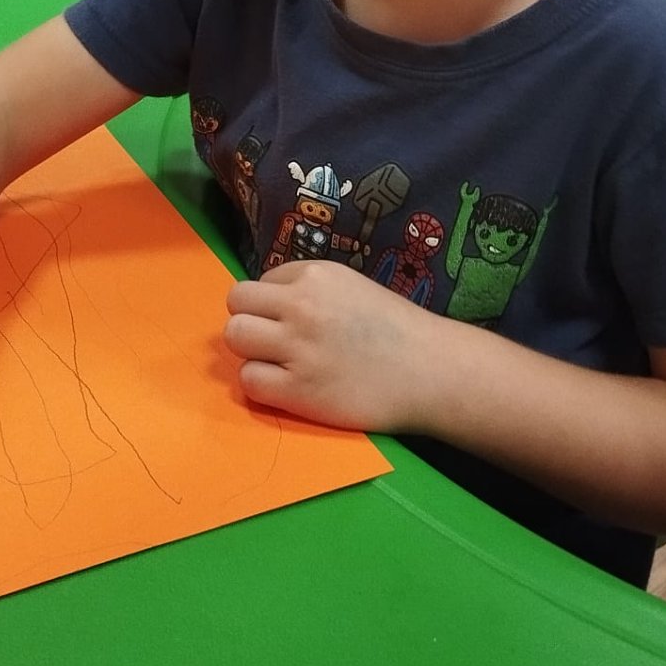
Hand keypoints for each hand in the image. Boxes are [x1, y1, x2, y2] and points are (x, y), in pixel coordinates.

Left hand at [223, 261, 435, 432]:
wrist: (430, 371)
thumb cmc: (394, 329)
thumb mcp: (350, 287)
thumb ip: (309, 289)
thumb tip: (268, 302)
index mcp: (315, 275)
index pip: (262, 281)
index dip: (273, 303)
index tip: (295, 321)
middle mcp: (301, 305)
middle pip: (237, 303)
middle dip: (250, 321)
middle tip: (273, 341)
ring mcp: (297, 347)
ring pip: (235, 336)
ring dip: (250, 350)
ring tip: (276, 363)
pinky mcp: (298, 390)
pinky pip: (249, 380)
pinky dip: (261, 384)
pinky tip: (287, 386)